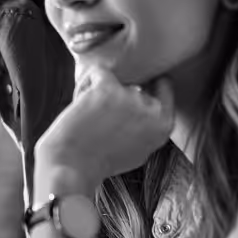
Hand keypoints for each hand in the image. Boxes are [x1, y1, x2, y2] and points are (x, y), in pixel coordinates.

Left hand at [35, 66, 175, 188]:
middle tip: (101, 116)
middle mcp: (151, 110)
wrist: (72, 166)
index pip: (165, 88)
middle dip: (117, 94)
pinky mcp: (108, 88)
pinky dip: (85, 83)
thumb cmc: (100, 161)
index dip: (148, 84)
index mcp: (163, 126)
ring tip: (87, 115)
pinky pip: (97, 72)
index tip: (131, 90)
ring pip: (115, 78)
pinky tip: (78, 102)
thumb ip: (147, 126)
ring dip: (99, 91)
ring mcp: (131, 97)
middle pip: (135, 85)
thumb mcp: (139, 150)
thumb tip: (146, 99)